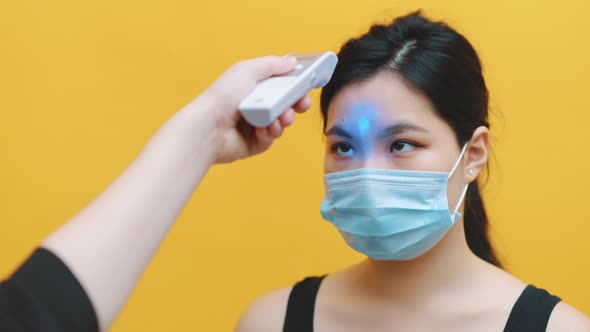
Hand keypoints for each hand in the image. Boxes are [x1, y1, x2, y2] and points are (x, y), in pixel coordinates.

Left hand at [195, 56, 311, 163]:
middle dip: (295, 104)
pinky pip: (271, 138)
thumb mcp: (249, 70)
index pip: (280, 85)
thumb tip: (291, 62)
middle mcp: (254, 106)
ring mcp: (254, 126)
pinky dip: (270, 133)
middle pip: (284, 105)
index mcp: (253, 88)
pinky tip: (264, 129)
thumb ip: (272, 65)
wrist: (209, 126)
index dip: (294, 86)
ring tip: (281, 118)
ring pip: (281, 123)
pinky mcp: (254, 143)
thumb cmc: (223, 97)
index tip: (306, 86)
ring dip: (284, 119)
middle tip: (301, 104)